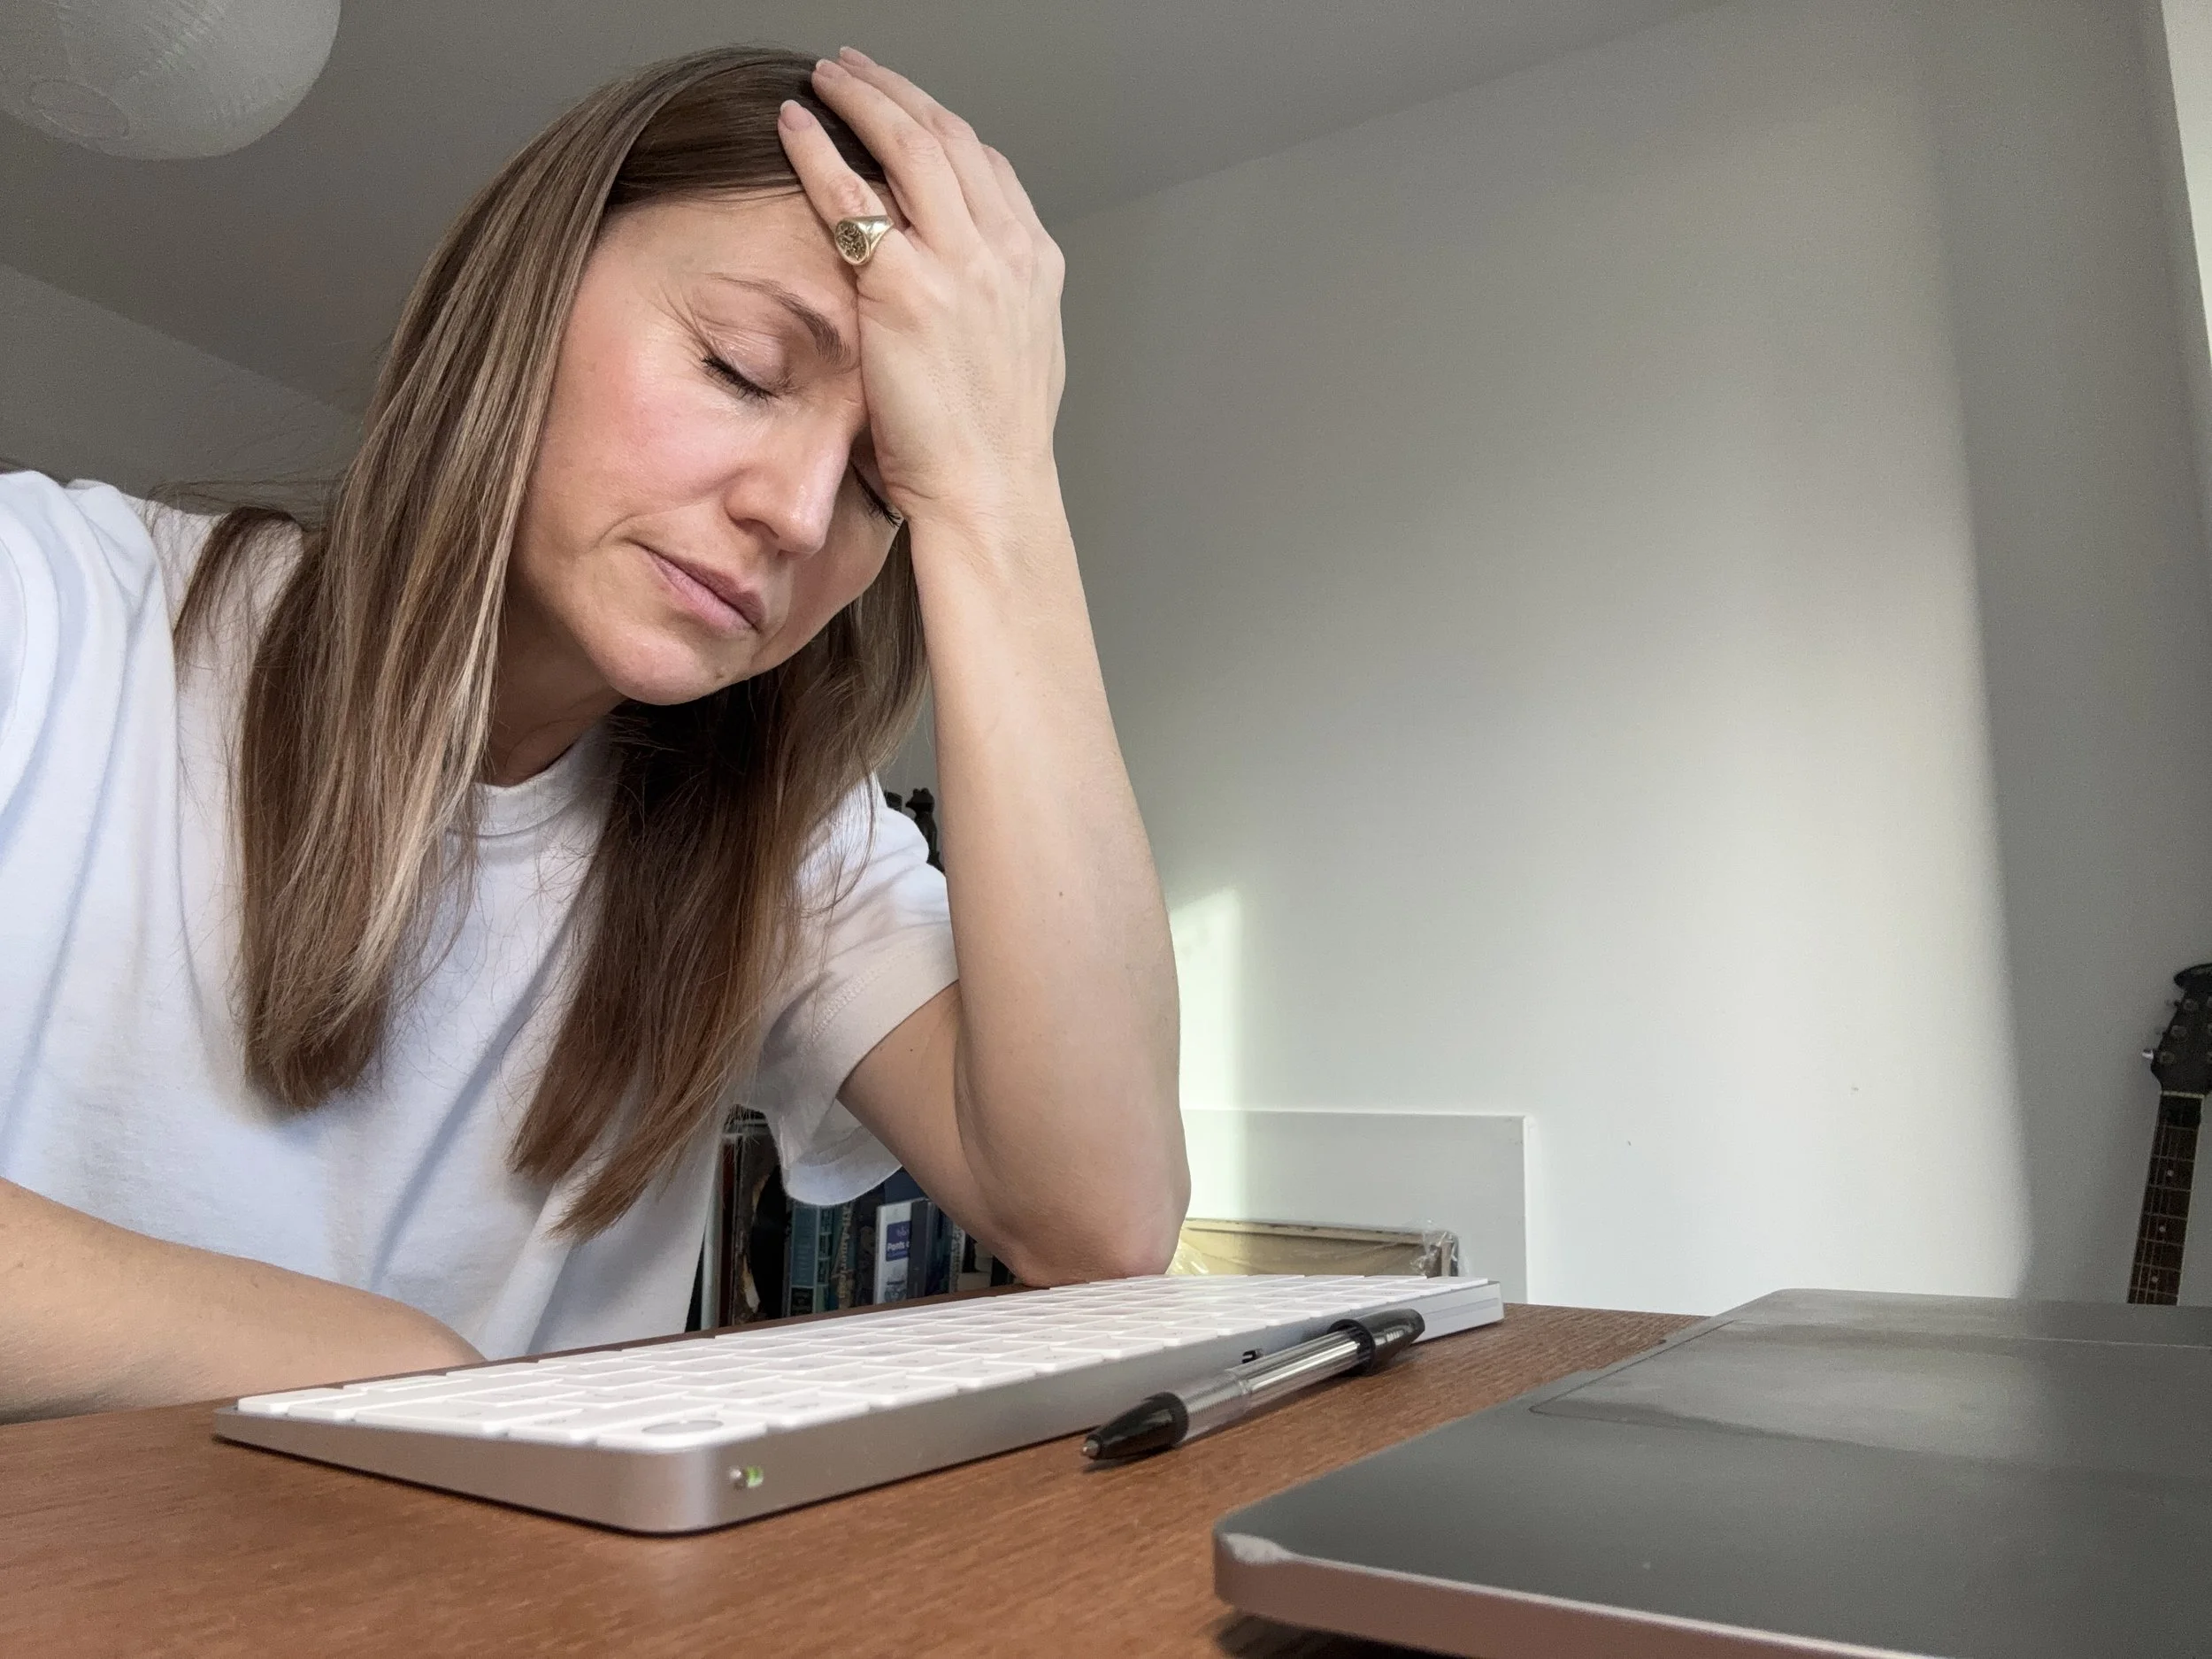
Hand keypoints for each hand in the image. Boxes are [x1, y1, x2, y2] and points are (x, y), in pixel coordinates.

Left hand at [778, 49, 1066, 537]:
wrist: (991, 493)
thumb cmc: (995, 450)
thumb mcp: (1019, 362)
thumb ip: (994, 310)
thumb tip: (967, 296)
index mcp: (1034, 266)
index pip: (990, 168)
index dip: (943, 128)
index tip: (910, 112)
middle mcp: (1004, 251)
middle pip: (951, 138)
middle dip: (901, 95)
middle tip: (857, 71)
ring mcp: (959, 263)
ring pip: (909, 146)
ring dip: (864, 99)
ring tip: (827, 78)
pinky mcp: (906, 287)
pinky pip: (853, 196)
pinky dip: (823, 149)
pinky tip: (795, 124)